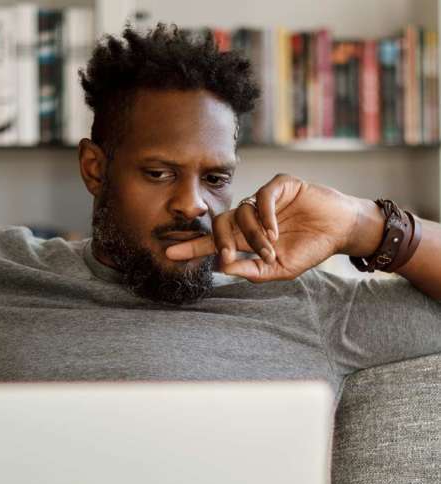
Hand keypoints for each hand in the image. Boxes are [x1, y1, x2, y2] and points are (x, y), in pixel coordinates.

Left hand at [165, 174, 361, 282]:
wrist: (339, 231)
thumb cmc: (310, 249)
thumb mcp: (280, 268)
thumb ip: (253, 271)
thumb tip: (222, 268)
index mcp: (246, 238)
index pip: (214, 241)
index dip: (192, 246)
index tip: (169, 252)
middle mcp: (250, 217)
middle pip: (220, 223)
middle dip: (219, 241)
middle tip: (226, 255)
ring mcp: (263, 201)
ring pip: (241, 213)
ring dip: (254, 235)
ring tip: (271, 248)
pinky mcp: (279, 186)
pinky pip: (261, 197)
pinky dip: (265, 215)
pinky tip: (275, 230)